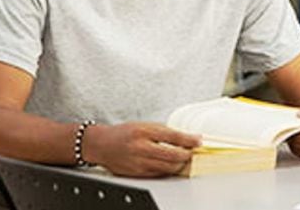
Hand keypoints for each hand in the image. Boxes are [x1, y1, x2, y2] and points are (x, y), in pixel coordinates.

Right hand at [84, 122, 199, 177]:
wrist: (101, 144)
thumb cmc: (124, 133)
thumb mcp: (144, 125)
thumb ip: (164, 131)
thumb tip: (186, 137)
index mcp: (144, 131)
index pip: (173, 136)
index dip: (189, 140)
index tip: (199, 141)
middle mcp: (141, 147)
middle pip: (172, 155)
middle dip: (187, 154)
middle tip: (192, 151)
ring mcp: (138, 162)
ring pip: (168, 167)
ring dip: (180, 163)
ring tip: (184, 158)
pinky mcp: (137, 173)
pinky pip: (159, 173)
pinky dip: (168, 169)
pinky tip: (171, 164)